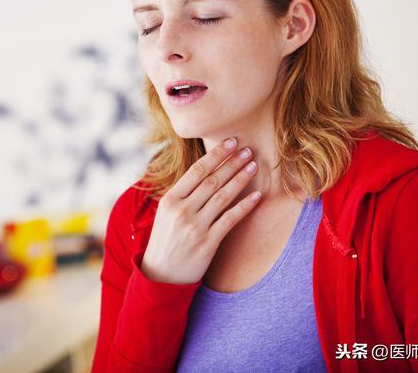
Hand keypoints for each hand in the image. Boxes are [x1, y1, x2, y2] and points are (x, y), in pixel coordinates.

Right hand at [141, 138, 260, 283]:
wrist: (161, 276)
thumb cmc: (165, 241)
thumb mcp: (165, 214)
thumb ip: (182, 195)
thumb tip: (205, 172)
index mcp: (169, 200)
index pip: (197, 170)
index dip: (216, 154)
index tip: (230, 142)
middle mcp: (182, 210)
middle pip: (212, 180)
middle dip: (232, 163)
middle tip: (248, 149)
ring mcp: (195, 227)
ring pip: (223, 196)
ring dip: (240, 178)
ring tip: (253, 165)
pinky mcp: (208, 243)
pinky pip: (230, 219)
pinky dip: (244, 206)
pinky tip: (256, 195)